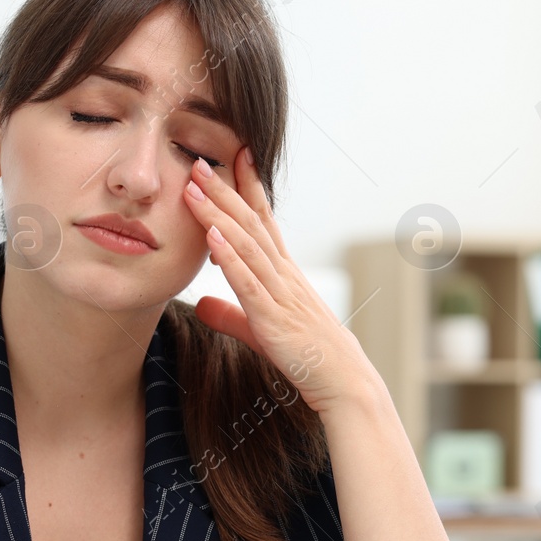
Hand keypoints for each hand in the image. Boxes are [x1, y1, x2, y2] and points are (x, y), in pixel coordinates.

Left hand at [182, 149, 376, 414]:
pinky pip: (249, 284)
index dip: (248, 188)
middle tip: (199, 160)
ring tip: (195, 187)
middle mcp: (284, 276)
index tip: (234, 156)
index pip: (264, 222)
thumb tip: (200, 304)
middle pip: (251, 224)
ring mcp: (281, 295)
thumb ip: (231, 315)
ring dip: (219, 214)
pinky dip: (230, 258)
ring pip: (247, 245)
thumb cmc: (310, 358)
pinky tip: (212, 236)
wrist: (345, 385)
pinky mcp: (275, 320)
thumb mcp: (262, 331)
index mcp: (284, 275)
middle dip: (224, 191)